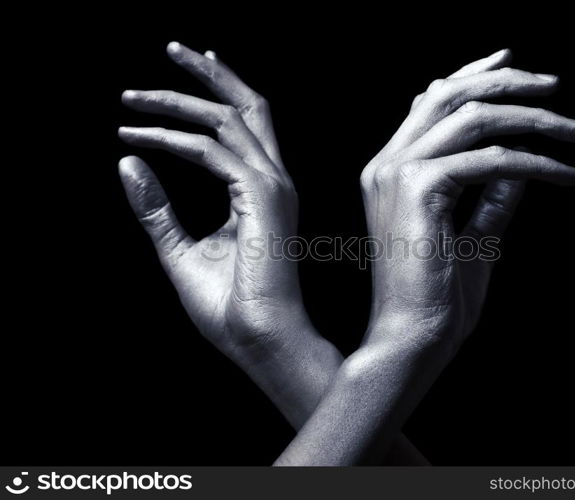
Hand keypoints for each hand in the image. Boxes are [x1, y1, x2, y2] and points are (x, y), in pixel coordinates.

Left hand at [119, 42, 426, 463]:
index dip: (215, 95)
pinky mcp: (262, 196)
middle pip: (250, 106)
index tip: (173, 82)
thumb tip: (127, 163)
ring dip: (179, 100)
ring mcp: (273, 186)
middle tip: (173, 48)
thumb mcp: (180, 250)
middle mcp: (275, 181)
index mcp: (262, 193)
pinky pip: (213, 149)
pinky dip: (174, 137)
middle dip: (211, 73)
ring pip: (230, 117)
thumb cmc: (229, 307)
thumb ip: (157, 208)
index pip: (246, 128)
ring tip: (131, 97)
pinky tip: (139, 136)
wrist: (260, 341)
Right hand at [361, 48, 574, 356]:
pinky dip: (535, 162)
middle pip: (450, 95)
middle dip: (509, 83)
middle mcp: (386, 163)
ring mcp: (397, 172)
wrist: (412, 337)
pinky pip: (490, 159)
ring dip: (535, 120)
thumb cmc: (438, 296)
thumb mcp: (474, 235)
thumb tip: (520, 163)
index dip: (473, 74)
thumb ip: (491, 196)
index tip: (513, 62)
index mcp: (391, 170)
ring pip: (473, 117)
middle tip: (558, 89)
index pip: (430, 103)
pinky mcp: (418, 188)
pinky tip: (565, 175)